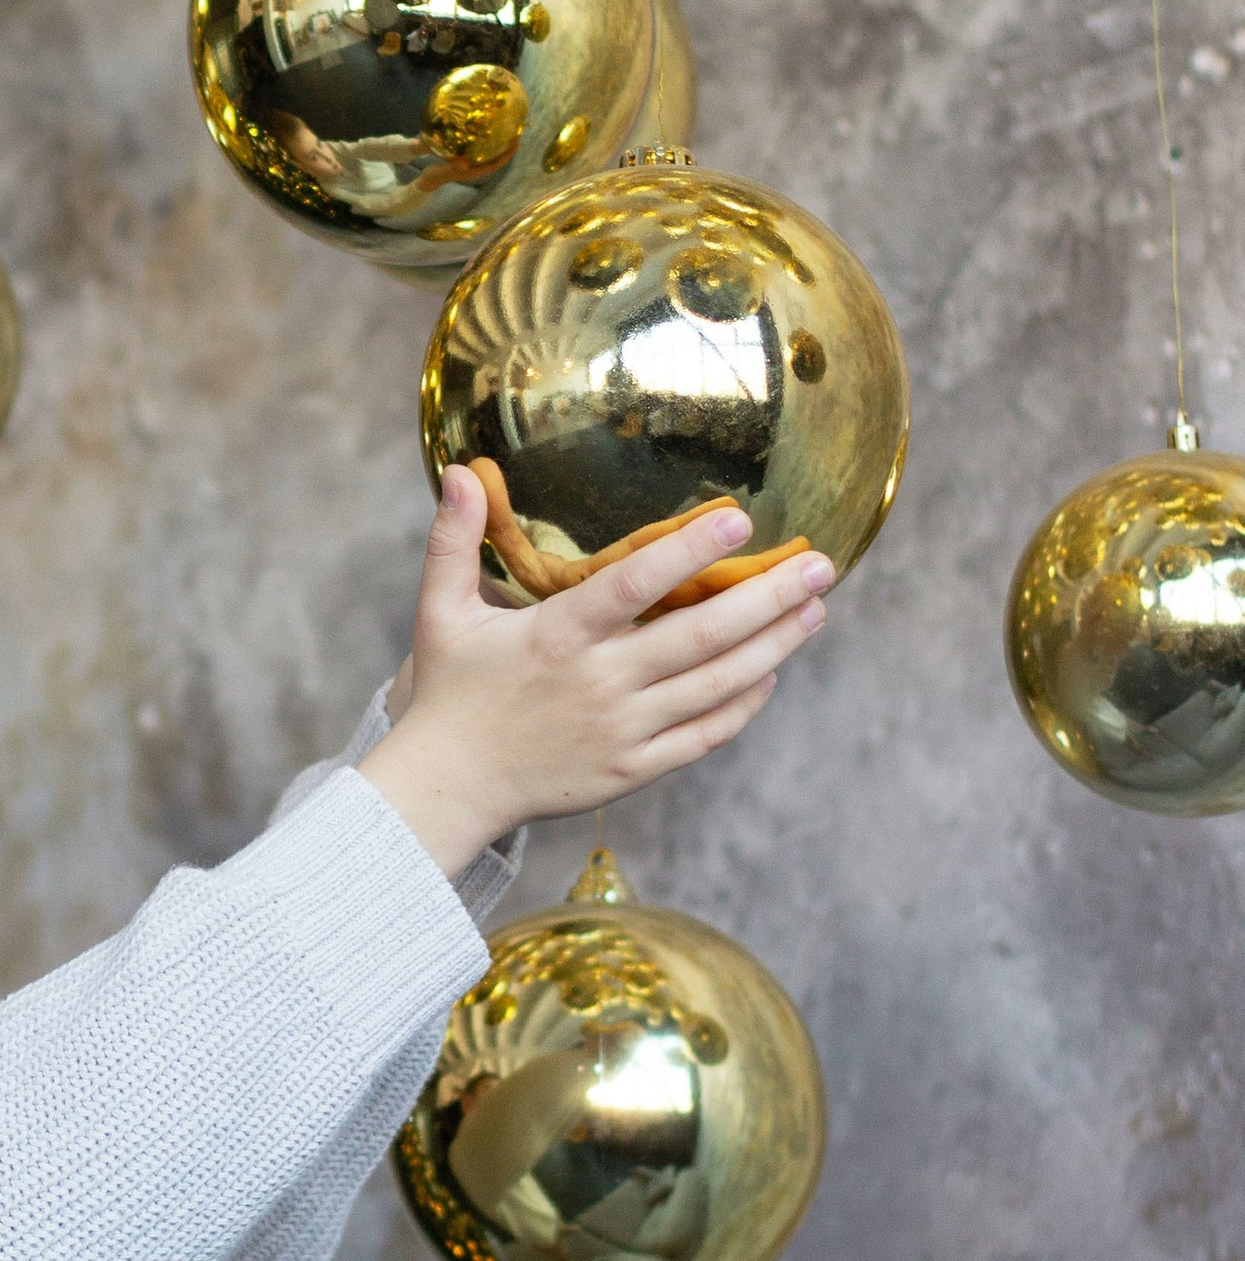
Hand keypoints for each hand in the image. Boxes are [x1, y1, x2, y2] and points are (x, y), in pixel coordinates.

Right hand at [359, 466, 832, 876]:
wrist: (448, 788)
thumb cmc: (450, 693)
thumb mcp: (441, 611)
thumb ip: (453, 540)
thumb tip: (461, 472)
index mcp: (557, 636)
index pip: (635, 584)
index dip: (689, 551)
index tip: (738, 521)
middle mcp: (598, 683)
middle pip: (699, 635)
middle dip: (767, 597)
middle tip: (819, 565)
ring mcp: (621, 730)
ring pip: (715, 684)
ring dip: (773, 645)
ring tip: (814, 609)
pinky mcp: (632, 770)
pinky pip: (704, 735)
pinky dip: (744, 704)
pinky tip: (770, 672)